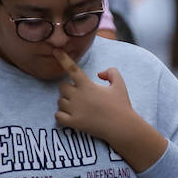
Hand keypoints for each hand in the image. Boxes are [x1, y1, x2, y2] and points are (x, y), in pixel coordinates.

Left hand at [53, 51, 167, 171]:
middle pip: (61, 87)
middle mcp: (78, 96)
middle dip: (68, 89)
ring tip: (79, 107)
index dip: (63, 58)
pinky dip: (61, 115)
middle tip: (78, 94)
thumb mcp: (120, 85)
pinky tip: (69, 115)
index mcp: (87, 85)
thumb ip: (111, 73)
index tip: (55, 50)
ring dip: (65, 102)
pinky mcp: (73, 123)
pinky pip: (58, 116)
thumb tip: (99, 73)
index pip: (72, 68)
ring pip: (60, 102)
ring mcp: (75, 110)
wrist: (122, 127)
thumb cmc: (121, 105)